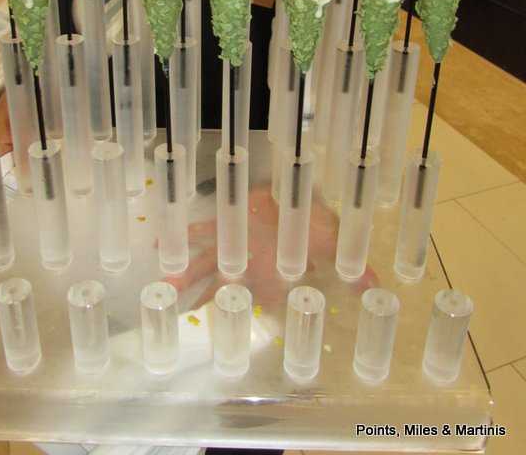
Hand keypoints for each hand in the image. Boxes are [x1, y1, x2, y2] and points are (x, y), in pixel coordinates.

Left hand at [167, 187, 377, 310]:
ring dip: (183, 274)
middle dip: (197, 303)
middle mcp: (247, 268)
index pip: (253, 306)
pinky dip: (181, 234)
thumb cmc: (313, 225)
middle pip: (217, 290)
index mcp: (269, 278)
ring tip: (163, 285)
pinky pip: (199, 231)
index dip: (238, 320)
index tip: (221, 341)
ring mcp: (232, 247)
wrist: (297, 199)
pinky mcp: (225, 225)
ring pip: (202, 264)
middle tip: (174, 317)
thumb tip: (378, 287)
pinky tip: (160, 240)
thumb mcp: (333, 247)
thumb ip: (354, 269)